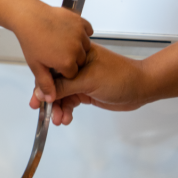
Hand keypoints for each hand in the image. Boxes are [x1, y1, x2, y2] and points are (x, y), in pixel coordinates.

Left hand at [13, 5, 92, 117]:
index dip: (64, 71)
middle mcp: (76, 49)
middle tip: (58, 53)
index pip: (72, 74)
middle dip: (71, 59)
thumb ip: (46, 84)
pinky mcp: (80, 21)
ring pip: (85, 46)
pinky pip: (87, 30)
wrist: (29, 16)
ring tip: (62, 43)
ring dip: (78, 46)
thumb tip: (50, 98)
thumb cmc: (31, 39)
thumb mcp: (36, 66)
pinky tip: (71, 33)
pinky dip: (82, 32)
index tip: (57, 66)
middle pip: (80, 61)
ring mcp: (79, 34)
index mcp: (66, 62)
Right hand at [29, 43, 151, 125]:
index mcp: (76, 57)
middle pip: (55, 84)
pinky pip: (70, 101)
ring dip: (58, 108)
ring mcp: (81, 80)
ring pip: (62, 95)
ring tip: (58, 120)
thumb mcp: (88, 80)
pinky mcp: (86, 92)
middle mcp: (76, 67)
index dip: (42, 85)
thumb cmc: (118, 77)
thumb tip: (42, 93)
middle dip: (48, 100)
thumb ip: (64, 86)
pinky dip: (67, 110)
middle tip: (43, 114)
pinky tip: (66, 119)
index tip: (35, 100)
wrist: (141, 88)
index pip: (53, 69)